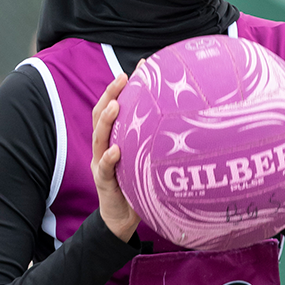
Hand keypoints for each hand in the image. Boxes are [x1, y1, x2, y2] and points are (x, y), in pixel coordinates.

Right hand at [90, 72, 140, 241]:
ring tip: (116, 105)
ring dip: (106, 120)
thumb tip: (186, 119)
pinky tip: (116, 150)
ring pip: (98, 137)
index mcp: (113, 138)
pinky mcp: (102, 182)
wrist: (123, 218)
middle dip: (109, 94)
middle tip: (122, 78)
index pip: (114, 106)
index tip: (139, 67)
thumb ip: (155, 139)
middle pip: (100, 115)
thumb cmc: (137, 183)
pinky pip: (104, 168)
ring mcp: (100, 163)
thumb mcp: (146, 157)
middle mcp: (102, 146)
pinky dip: (108, 158)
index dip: (123, 86)